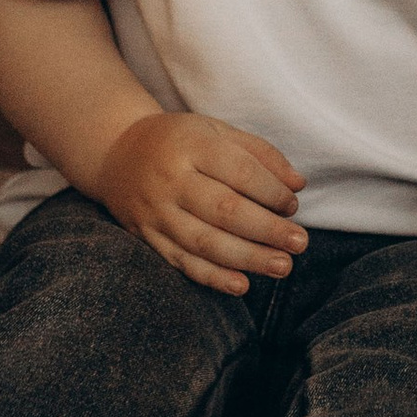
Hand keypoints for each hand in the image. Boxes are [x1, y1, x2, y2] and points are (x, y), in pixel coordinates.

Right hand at [91, 111, 307, 297]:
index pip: (239, 170)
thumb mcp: (215, 130)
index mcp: (191, 144)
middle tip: (300, 243)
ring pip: (205, 242)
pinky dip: (212, 278)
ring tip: (282, 266)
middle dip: (267, 230)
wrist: (115, 154)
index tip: (292, 205)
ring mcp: (156, 211)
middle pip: (224, 210)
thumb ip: (260, 153)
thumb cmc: (178, 141)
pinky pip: (181, 262)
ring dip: (248, 258)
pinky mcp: (147, 237)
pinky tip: (241, 285)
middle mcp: (170, 179)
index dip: (271, 191)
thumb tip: (298, 184)